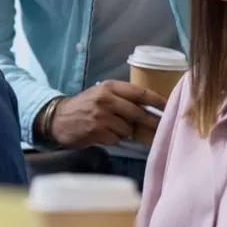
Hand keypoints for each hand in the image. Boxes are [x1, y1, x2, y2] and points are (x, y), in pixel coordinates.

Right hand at [49, 80, 165, 147]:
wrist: (57, 118)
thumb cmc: (83, 106)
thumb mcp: (101, 94)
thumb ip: (122, 98)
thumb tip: (150, 110)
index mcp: (109, 87)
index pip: (140, 93)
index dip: (157, 101)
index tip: (169, 107)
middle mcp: (106, 99)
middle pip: (138, 113)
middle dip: (151, 122)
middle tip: (160, 127)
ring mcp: (101, 116)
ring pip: (128, 129)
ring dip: (125, 132)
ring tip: (112, 128)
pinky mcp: (97, 131)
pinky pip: (117, 139)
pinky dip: (114, 139)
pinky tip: (103, 134)